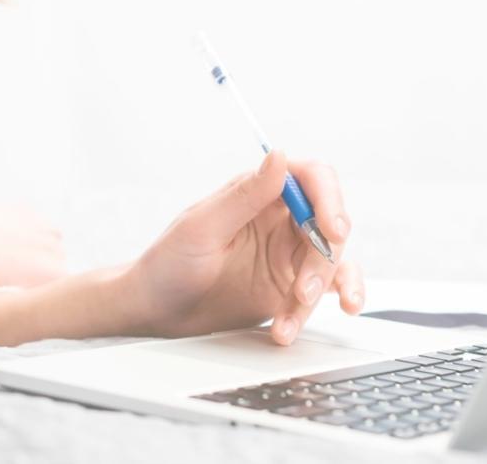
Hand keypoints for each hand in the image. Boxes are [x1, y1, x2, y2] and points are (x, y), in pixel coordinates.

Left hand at [125, 150, 365, 344]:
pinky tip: (290, 328)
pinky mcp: (288, 289)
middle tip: (304, 289)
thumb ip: (245, 194)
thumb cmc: (168, 262)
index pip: (312, 179)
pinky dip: (314, 312)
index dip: (329, 200)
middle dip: (324, 259)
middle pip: (330, 224)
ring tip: (291, 315)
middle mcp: (279, 221)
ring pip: (332, 263)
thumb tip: (280, 157)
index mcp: (259, 194)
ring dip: (322, 290)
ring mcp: (287, 256)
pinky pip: (321, 294)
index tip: (332, 229)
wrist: (154, 311)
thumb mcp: (203, 227)